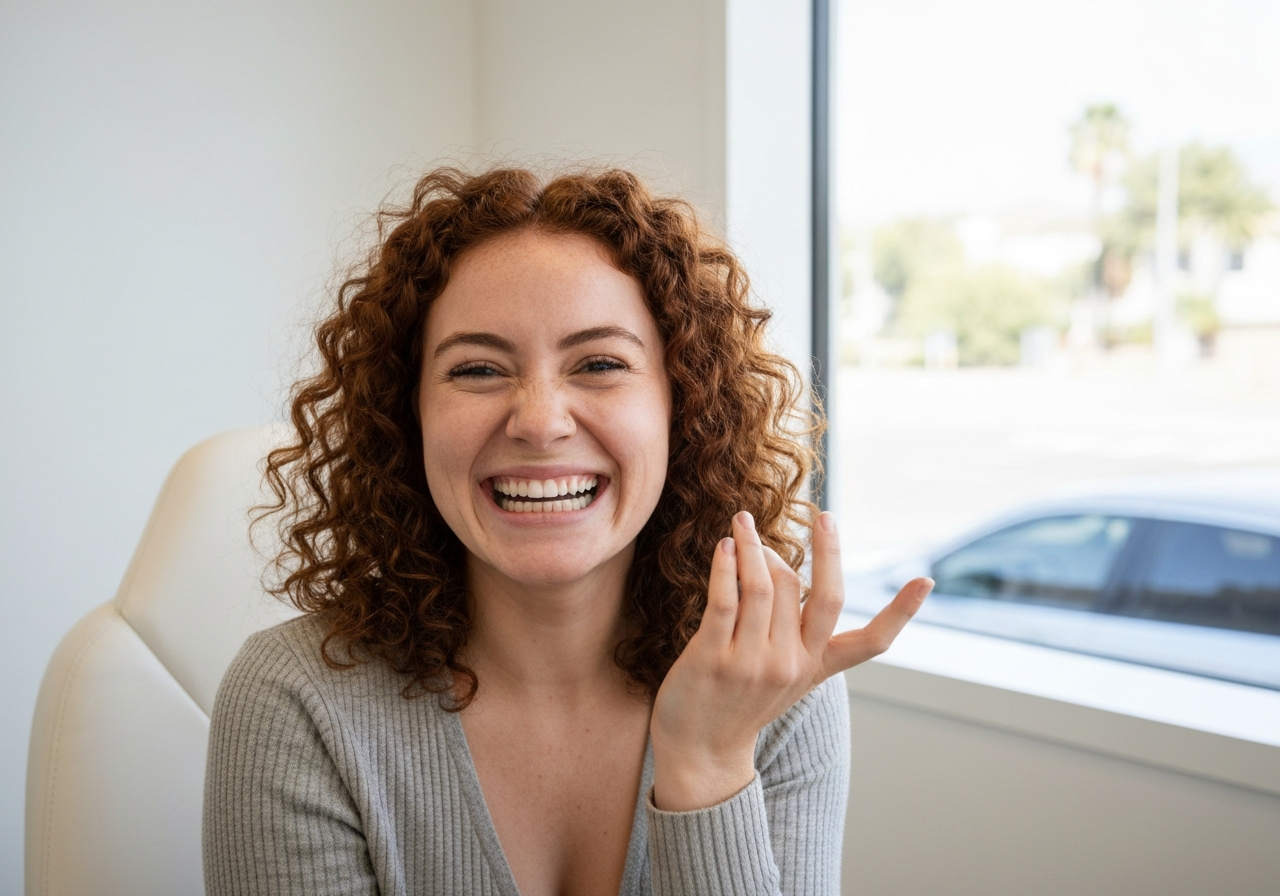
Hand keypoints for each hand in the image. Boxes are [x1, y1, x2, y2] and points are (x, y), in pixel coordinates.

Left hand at [649, 510, 932, 811]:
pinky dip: (727, 566)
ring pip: (765, 586)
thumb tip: (783, 561)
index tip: (926, 579)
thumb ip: (792, 627)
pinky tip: (726, 546)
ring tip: (743, 521)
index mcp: (815, 668)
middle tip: (822, 516)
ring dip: (756, 545)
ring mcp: (752, 663)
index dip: (902, 612)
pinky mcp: (714, 657)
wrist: (700, 752)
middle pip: (814, 593)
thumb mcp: (784, 673)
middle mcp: (790, 665)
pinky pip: (726, 599)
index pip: (871, 643)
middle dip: (825, 549)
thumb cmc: (741, 701)